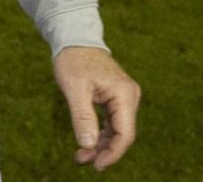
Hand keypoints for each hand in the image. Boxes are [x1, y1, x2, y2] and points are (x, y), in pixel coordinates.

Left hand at [53, 46, 140, 169]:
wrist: (73, 37)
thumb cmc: (73, 59)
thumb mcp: (74, 88)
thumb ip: (83, 117)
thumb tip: (89, 145)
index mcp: (124, 94)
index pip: (125, 133)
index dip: (112, 152)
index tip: (96, 164)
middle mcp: (129, 96)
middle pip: (122, 134)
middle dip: (103, 150)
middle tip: (82, 160)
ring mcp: (123, 97)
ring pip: (116, 130)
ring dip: (100, 144)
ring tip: (81, 156)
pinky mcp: (115, 97)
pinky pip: (111, 121)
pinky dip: (100, 133)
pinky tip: (87, 143)